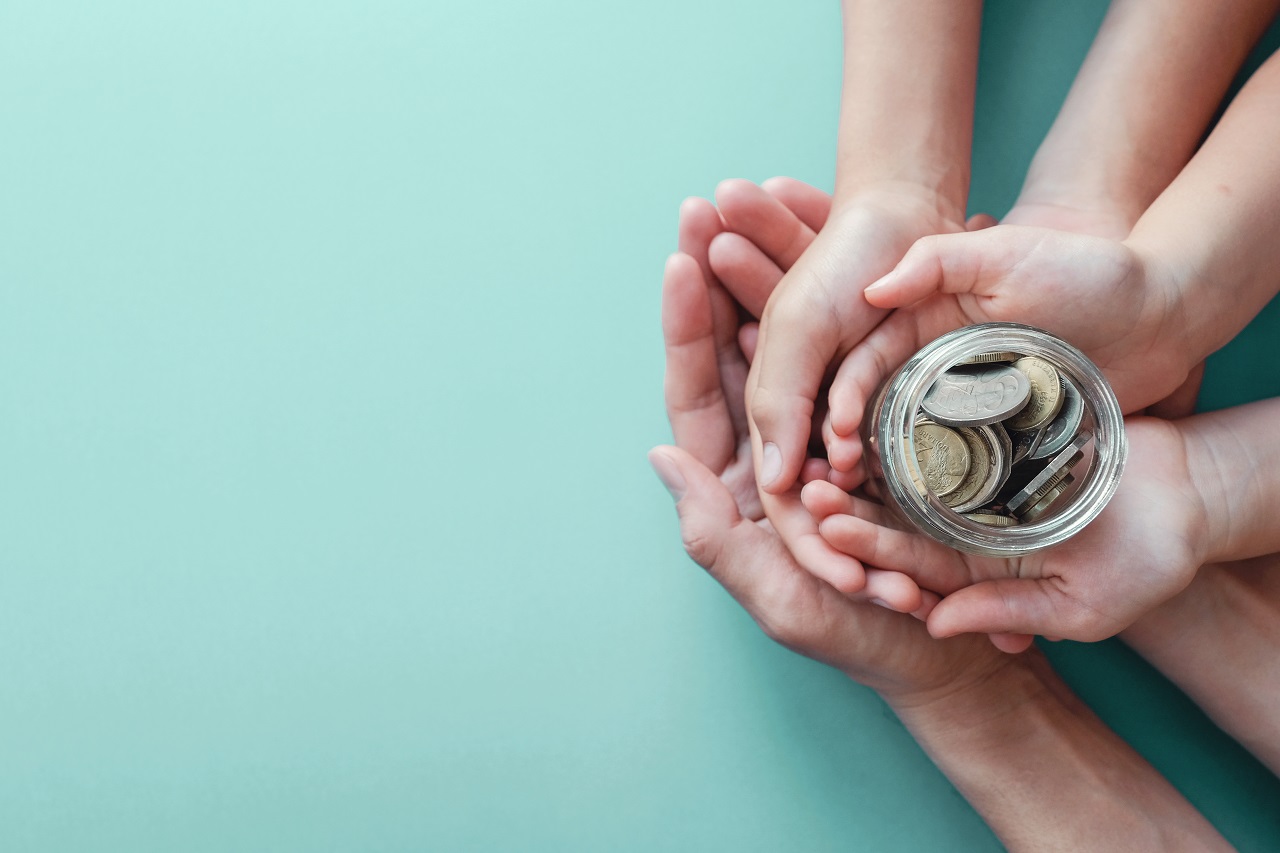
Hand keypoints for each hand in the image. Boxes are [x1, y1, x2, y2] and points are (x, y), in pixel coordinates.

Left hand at [650, 199, 1015, 699]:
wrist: (950, 651)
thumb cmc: (862, 639)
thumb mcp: (782, 600)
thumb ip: (715, 539)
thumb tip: (661, 456)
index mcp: (739, 484)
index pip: (699, 393)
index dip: (687, 328)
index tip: (681, 259)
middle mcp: (775, 446)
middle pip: (739, 348)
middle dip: (725, 276)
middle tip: (713, 201)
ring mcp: (827, 427)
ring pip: (792, 336)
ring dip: (777, 267)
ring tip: (765, 195)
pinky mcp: (879, 418)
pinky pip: (851, 348)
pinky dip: (841, 296)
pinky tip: (834, 241)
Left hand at [808, 416, 1210, 643]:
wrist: (1189, 496)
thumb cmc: (1146, 561)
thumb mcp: (1081, 604)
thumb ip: (1009, 612)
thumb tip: (936, 624)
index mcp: (972, 572)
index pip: (908, 563)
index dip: (867, 546)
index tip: (827, 526)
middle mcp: (960, 528)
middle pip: (893, 514)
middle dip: (848, 500)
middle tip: (806, 482)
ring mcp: (973, 482)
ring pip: (904, 470)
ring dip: (863, 458)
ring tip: (824, 438)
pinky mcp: (990, 438)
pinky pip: (938, 427)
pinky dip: (905, 417)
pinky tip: (867, 400)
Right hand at [823, 225, 1195, 471]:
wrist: (1161, 309)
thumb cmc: (1083, 268)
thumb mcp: (1005, 251)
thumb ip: (936, 261)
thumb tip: (871, 293)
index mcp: (919, 324)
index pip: (858, 367)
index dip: (839, 401)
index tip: (835, 434)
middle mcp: (932, 369)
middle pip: (869, 417)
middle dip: (846, 452)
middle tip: (839, 485)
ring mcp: (966, 407)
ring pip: (906, 449)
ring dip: (881, 481)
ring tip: (870, 507)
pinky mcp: (1003, 438)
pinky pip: (960, 470)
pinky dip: (936, 492)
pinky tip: (922, 519)